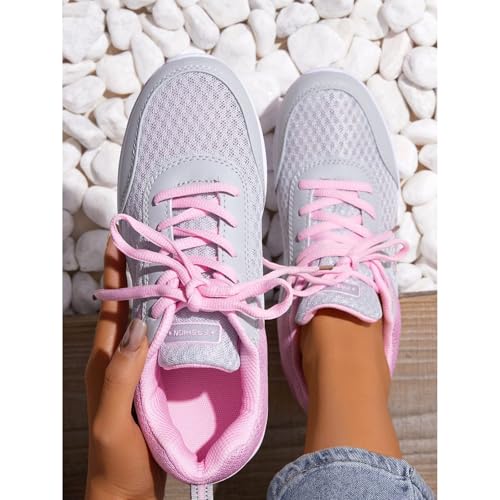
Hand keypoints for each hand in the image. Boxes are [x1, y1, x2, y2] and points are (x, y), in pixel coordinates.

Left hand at [85, 240, 165, 499]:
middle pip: (133, 306)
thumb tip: (141, 324)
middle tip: (162, 245)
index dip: (115, 271)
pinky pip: (170, 342)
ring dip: (164, 295)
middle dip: (142, 273)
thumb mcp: (113, 420)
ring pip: (154, 321)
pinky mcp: (160, 378)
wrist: (130, 494)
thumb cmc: (115, 462)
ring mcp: (143, 367)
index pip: (112, 306)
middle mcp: (124, 357)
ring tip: (184, 270)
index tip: (121, 238)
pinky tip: (197, 315)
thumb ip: (121, 374)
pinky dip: (181, 323)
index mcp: (106, 360)